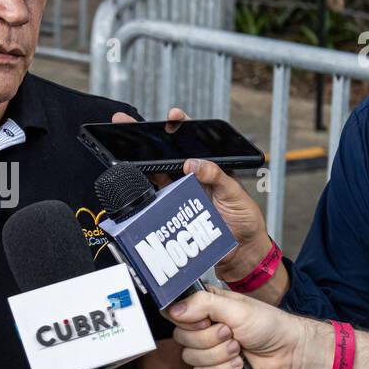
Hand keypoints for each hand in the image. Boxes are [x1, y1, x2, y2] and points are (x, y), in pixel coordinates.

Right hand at [110, 107, 270, 281]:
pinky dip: (143, 192)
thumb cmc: (244, 218)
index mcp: (209, 167)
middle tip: (127, 123)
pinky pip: (154, 199)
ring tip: (124, 149)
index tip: (173, 116)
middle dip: (145, 138)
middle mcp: (191, 177)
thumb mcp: (234, 193)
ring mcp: (180, 193)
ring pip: (154, 173)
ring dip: (138, 162)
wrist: (240, 252)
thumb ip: (216, 176)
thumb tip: (194, 163)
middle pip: (164, 153)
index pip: (192, 141)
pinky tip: (132, 180)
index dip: (180, 126)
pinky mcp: (171, 211)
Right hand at [168, 285, 323, 368]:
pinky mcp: (214, 366)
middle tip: (231, 334)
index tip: (206, 321)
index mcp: (205, 305)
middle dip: (210, 340)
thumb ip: (202, 304)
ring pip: (191, 358)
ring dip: (219, 356)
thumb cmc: (269, 324)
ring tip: (239, 349)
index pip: (174, 312)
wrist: (288, 351)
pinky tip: (238, 363)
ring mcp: (208, 347)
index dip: (187, 321)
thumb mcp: (236, 308)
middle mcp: (203, 325)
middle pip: (181, 338)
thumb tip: (173, 309)